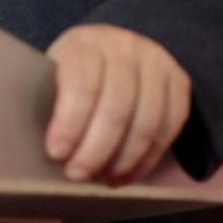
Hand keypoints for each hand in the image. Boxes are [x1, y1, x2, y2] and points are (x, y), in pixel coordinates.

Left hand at [44, 23, 190, 185]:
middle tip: (78, 175)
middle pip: (117, 107)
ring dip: (124, 160)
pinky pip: (169, 127)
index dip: (70, 123)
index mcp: (85, 43)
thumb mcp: (54, 71)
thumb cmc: (73, 70)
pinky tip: (127, 174)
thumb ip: (50, 99)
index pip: (81, 83)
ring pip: (147, 122)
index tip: (56, 153)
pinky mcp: (179, 82)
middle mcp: (124, 47)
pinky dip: (148, 158)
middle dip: (96, 150)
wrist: (114, 47)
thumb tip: (43, 150)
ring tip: (104, 179)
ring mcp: (156, 62)